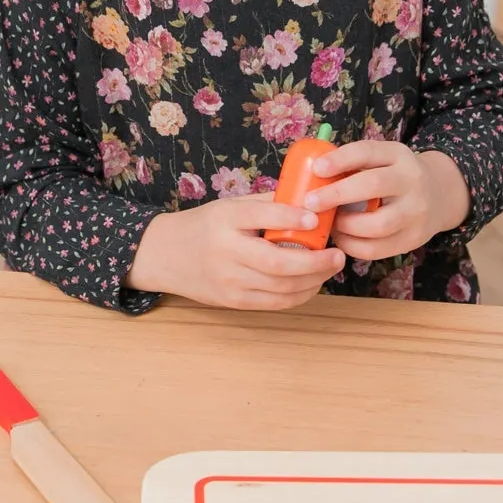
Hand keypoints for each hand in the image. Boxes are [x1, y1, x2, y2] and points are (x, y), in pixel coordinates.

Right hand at [125, 194, 344, 309]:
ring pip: (281, 287)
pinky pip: (275, 302)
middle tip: (338, 255)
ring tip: (331, 267)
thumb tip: (310, 199)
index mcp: (225, 220)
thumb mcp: (229, 206)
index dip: (291, 218)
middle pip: (278, 262)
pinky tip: (312, 283)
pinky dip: (300, 294)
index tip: (316, 219)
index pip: (261, 216)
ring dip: (314, 280)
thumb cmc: (204, 226)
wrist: (165, 255)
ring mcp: (229, 281)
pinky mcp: (233, 301)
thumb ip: (266, 204)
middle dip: (315, 262)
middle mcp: (226, 252)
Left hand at [303, 141, 470, 261]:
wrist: (439, 194)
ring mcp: (416, 213)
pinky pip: (377, 249)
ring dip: (345, 226)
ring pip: (377, 224)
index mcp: (399, 155)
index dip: (340, 159)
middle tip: (311, 202)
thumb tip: (310, 176)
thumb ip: (353, 164)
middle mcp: (412, 181)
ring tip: (330, 223)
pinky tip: (341, 238)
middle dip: (337, 194)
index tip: (317, 168)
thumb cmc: (394, 176)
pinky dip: (352, 245)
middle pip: (373, 185)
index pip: (368, 152)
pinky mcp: (413, 239)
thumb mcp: (382, 159)